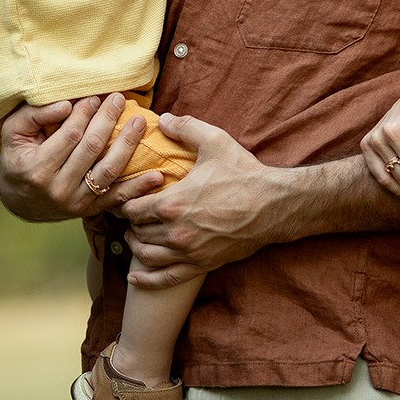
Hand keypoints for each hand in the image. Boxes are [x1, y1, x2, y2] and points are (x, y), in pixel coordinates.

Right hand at [0, 93, 165, 222]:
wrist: (19, 200)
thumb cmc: (18, 157)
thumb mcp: (13, 133)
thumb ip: (35, 115)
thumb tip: (66, 105)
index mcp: (37, 168)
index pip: (70, 134)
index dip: (85, 113)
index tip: (95, 96)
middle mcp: (58, 189)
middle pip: (92, 148)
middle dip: (108, 120)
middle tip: (119, 99)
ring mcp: (76, 202)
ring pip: (109, 170)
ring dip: (129, 145)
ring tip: (141, 122)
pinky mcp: (90, 210)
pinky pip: (118, 198)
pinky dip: (139, 187)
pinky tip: (157, 175)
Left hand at [118, 114, 287, 289]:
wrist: (274, 205)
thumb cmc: (244, 173)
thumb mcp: (215, 141)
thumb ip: (185, 128)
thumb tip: (162, 119)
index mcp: (172, 203)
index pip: (132, 208)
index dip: (125, 202)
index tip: (126, 196)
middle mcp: (176, 232)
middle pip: (137, 231)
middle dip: (130, 222)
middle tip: (130, 214)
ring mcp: (188, 252)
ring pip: (146, 255)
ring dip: (135, 246)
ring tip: (134, 236)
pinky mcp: (201, 265)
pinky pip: (166, 279)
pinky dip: (146, 280)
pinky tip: (135, 276)